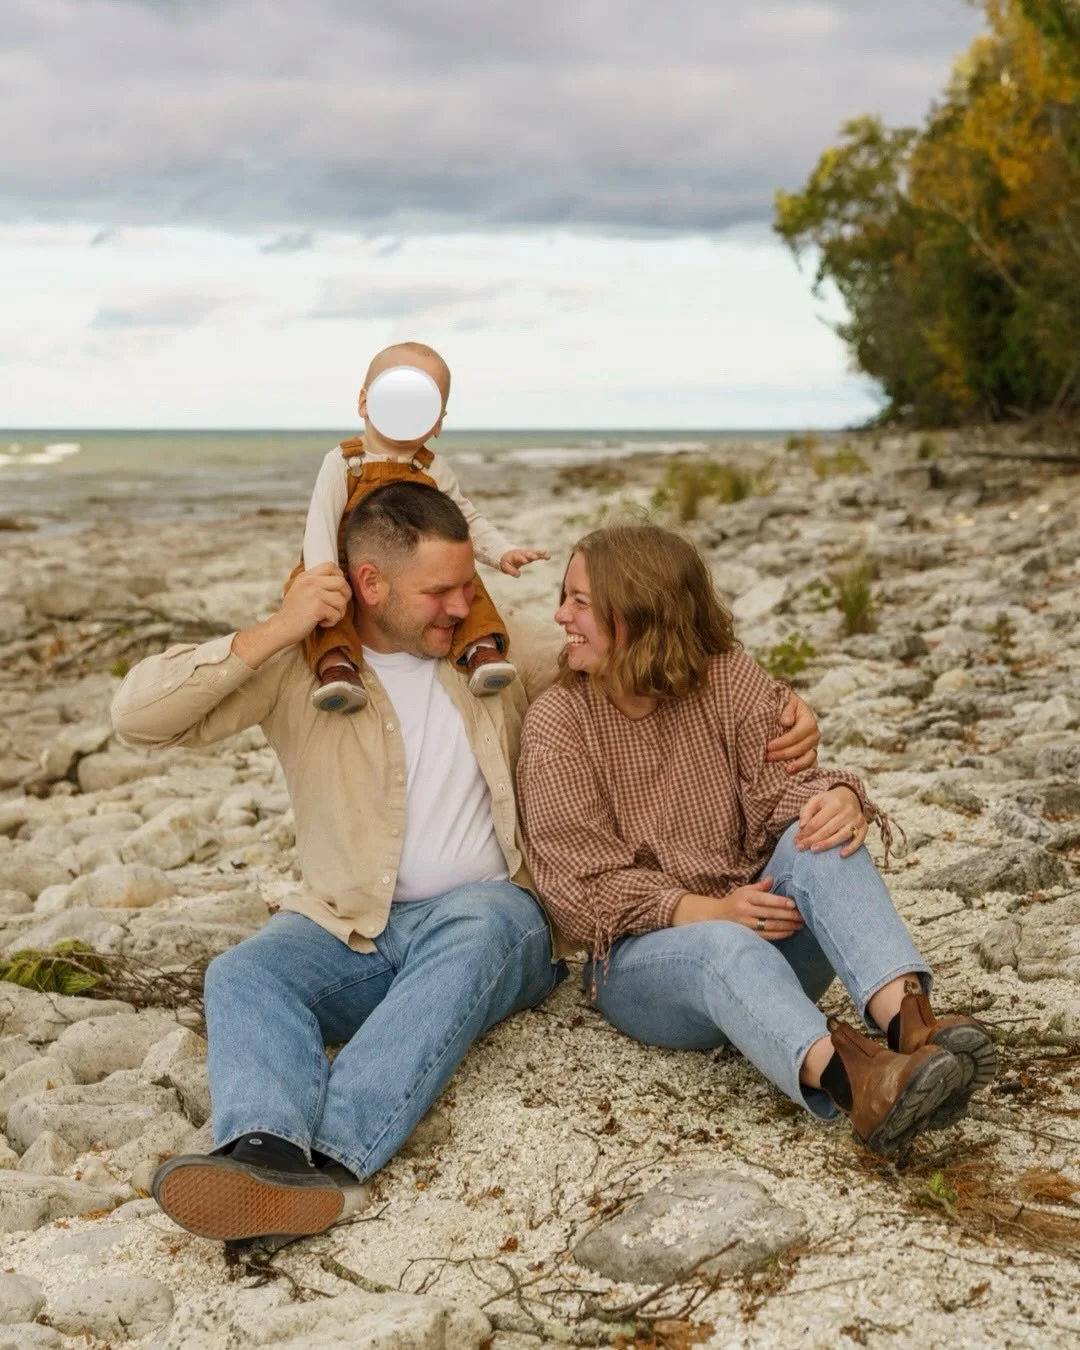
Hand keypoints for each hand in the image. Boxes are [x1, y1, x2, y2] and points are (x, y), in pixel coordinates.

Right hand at [275, 563, 351, 643]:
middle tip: (338, 606)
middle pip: (341, 582)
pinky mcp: (317, 607)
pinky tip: (322, 623)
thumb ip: (315, 583)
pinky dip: (332, 621)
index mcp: (306, 576)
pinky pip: (336, 613)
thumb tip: (339, 580)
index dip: (340, 577)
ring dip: (339, 612)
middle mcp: (310, 582)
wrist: (281, 628)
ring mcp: (314, 594)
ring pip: (341, 600)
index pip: (331, 566)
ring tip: (328, 616)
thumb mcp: (300, 590)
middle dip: (346, 595)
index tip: (337, 590)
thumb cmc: (294, 613)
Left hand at [499, 548, 549, 576]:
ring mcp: (527, 554)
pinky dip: (542, 555)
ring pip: (533, 552)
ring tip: (544, 553)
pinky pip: (537, 555)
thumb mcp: (505, 567)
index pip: (518, 557)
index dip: (521, 558)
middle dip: (530, 555)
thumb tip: (519, 575)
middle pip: (526, 553)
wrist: (508, 554)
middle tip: (535, 557)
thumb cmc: (506, 562)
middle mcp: (521, 553)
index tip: (525, 561)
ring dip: (538, 553)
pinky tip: (548, 557)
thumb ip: (511, 571)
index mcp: (514, 556)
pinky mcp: (531, 555)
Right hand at [671, 879, 802, 940]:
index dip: (779, 902)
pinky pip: (767, 936)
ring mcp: (746, 925)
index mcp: (745, 897)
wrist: (717, 917)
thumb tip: (772, 879)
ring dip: (787, 926)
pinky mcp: (748, 935)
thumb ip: (759, 886)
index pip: (765, 900)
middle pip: (770, 914)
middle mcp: (745, 911)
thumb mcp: (744, 890)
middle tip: (802, 916)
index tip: (793, 904)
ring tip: (799, 924)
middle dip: (788, 915)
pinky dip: (780, 934)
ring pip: (770, 926)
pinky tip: (790, 932)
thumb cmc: (735, 901)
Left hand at [766, 693, 819, 773]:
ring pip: (809, 758)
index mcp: (809, 720)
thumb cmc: (785, 705)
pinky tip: (791, 773)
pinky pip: (810, 765)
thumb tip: (786, 722)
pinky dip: (802, 770)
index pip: (798, 733)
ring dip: (797, 765)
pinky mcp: (810, 755)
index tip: (769, 746)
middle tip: (768, 757)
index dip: (784, 741)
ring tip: (785, 770)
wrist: (789, 711)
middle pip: (802, 747)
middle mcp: (814, 735)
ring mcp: (813, 746)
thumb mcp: (787, 701)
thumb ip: (787, 710)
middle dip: (784, 753)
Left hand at [795, 786, 866, 855]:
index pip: (817, 821)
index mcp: (834, 804)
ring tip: (814, 850)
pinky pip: (859, 840)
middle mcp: (847, 811)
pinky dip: (851, 848)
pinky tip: (841, 854)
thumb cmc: (829, 801)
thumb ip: (806, 811)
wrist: (850, 796)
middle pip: (828, 829)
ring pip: (841, 836)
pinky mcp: (864, 827)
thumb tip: (802, 827)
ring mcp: (857, 820)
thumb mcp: (816, 800)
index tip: (796, 840)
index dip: (806, 832)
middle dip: (812, 839)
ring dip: (827, 844)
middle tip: (801, 847)